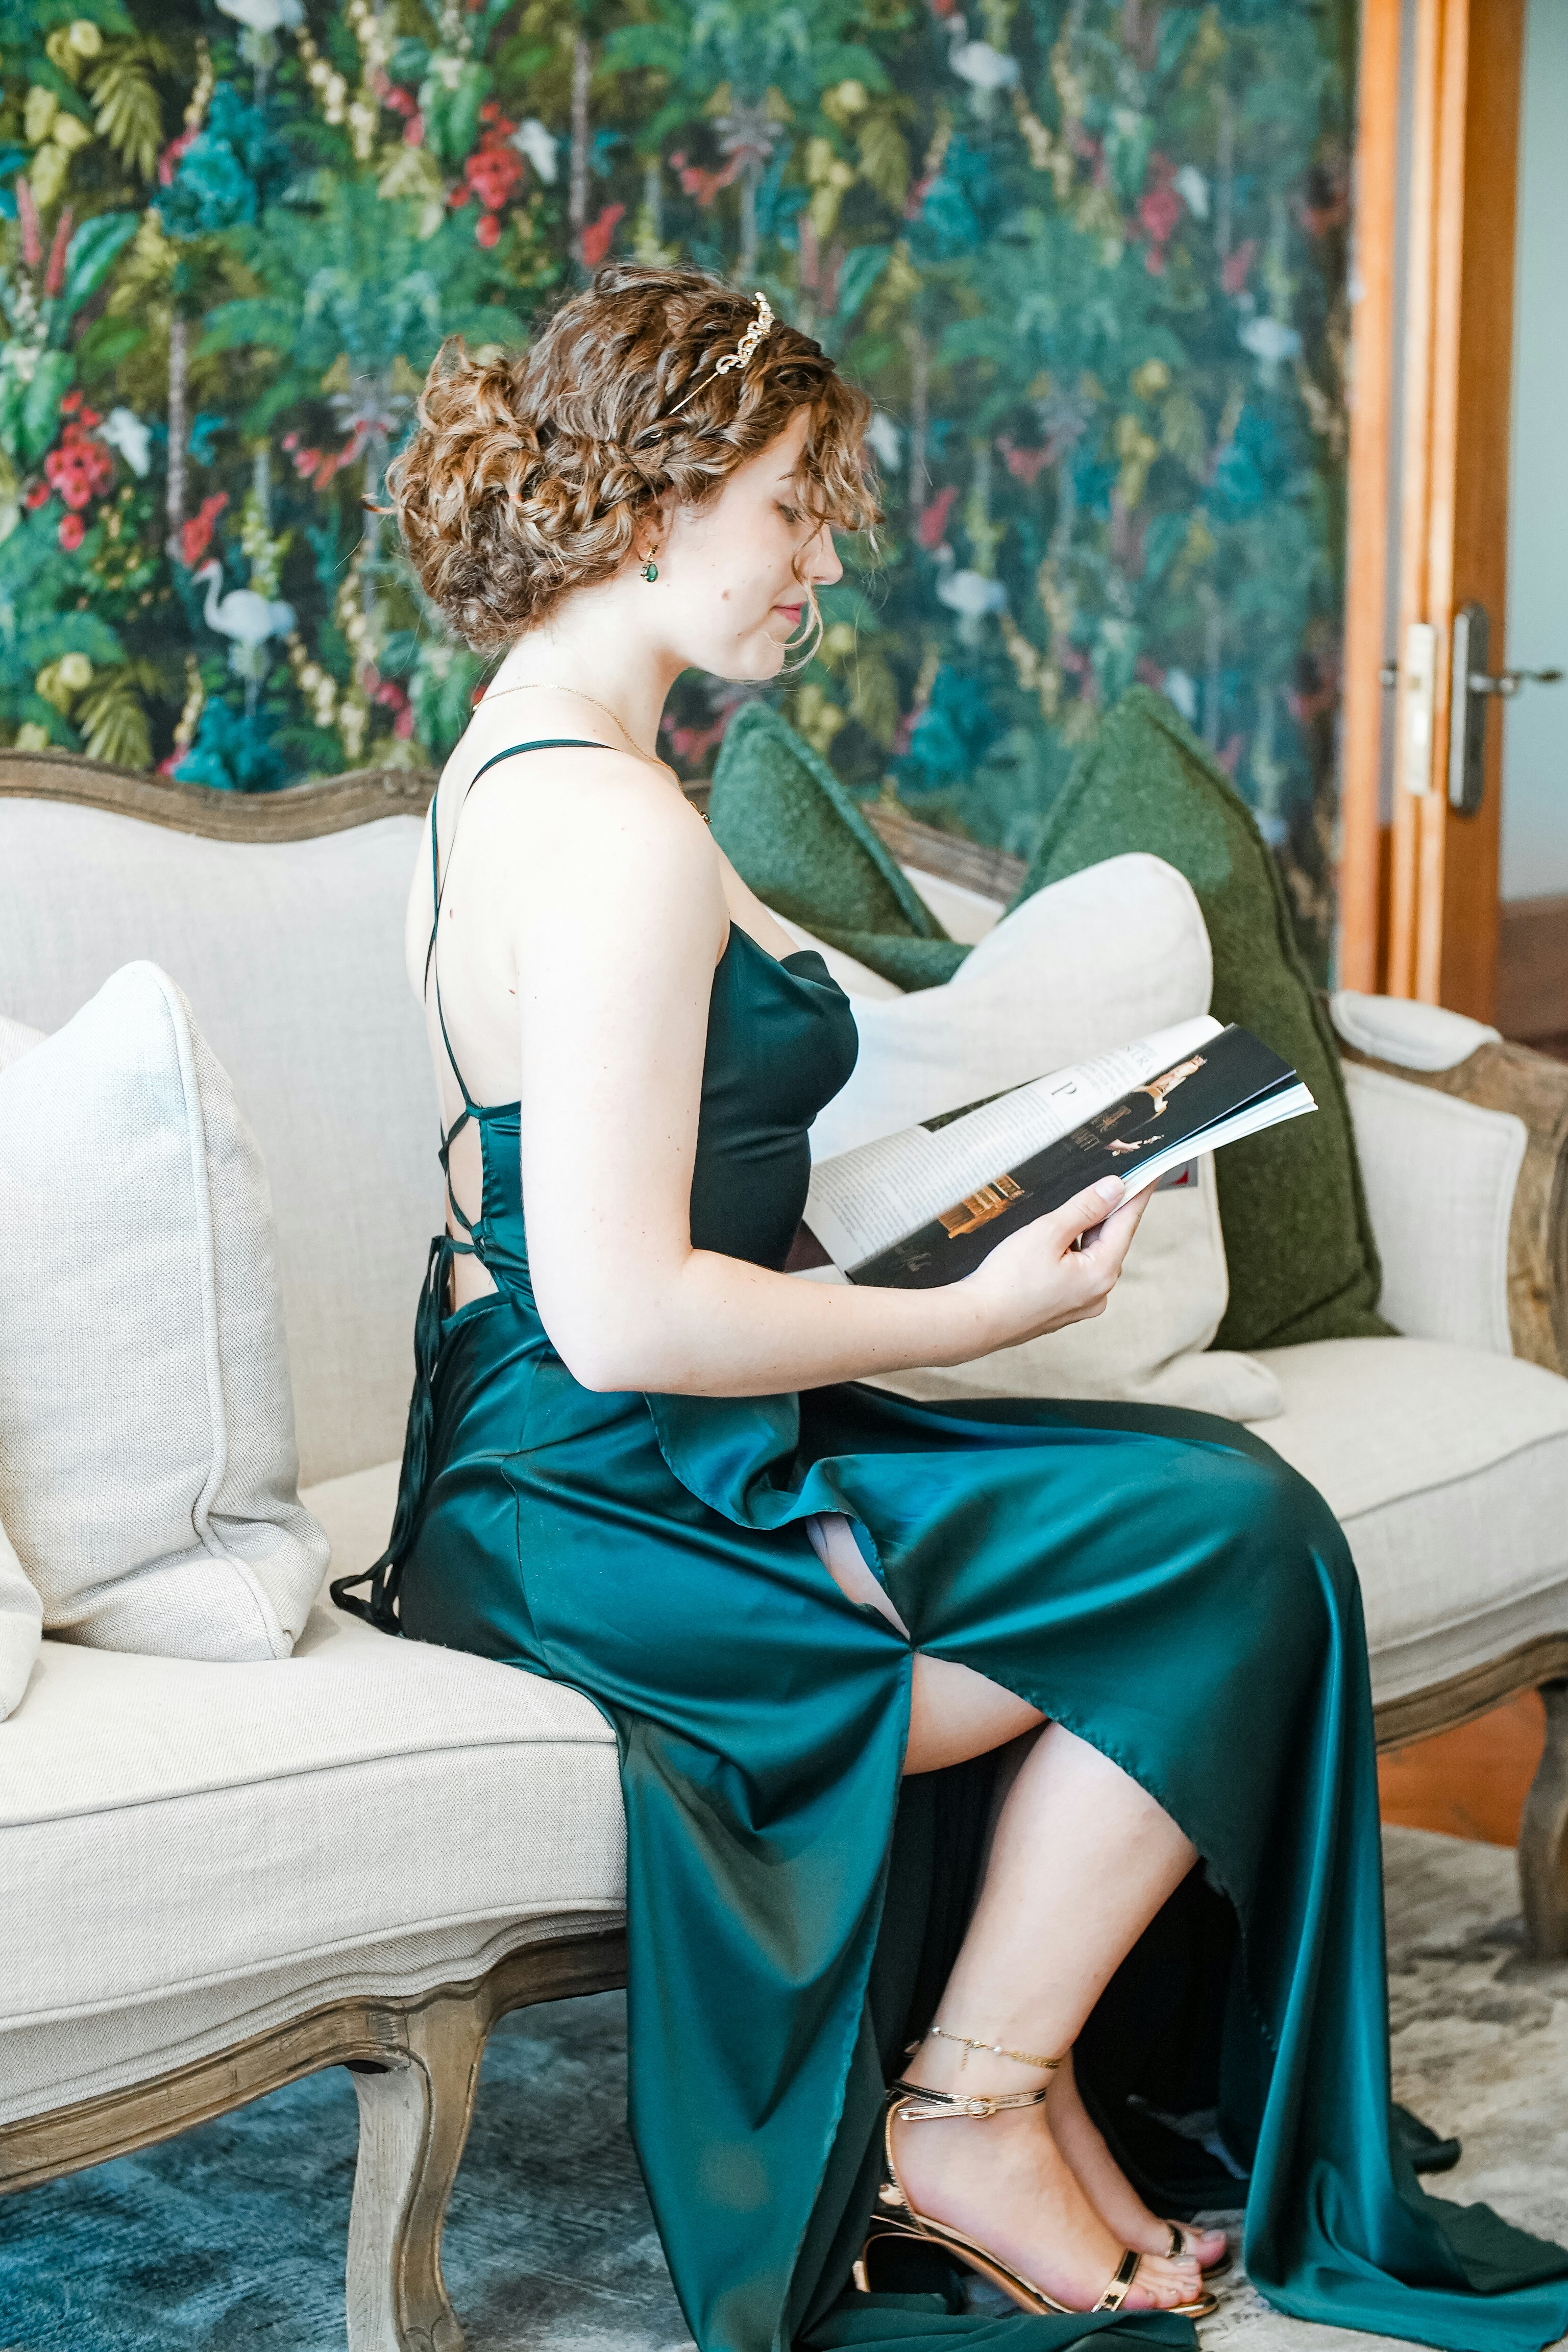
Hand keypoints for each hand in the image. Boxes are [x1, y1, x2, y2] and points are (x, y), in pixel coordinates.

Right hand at [954, 1176, 1152, 1354]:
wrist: (976, 1320)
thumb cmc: (1007, 1281)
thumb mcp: (1048, 1232)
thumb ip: (1085, 1207)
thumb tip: (1115, 1188)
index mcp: (1101, 1273)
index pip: (1128, 1222)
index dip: (1137, 1193)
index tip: (1149, 1173)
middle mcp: (1099, 1293)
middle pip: (1110, 1239)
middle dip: (1105, 1211)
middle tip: (1104, 1180)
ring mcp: (1082, 1304)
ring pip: (1092, 1256)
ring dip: (1084, 1233)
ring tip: (1064, 1213)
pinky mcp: (1064, 1309)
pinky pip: (1077, 1272)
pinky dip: (1071, 1253)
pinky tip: (1050, 1243)